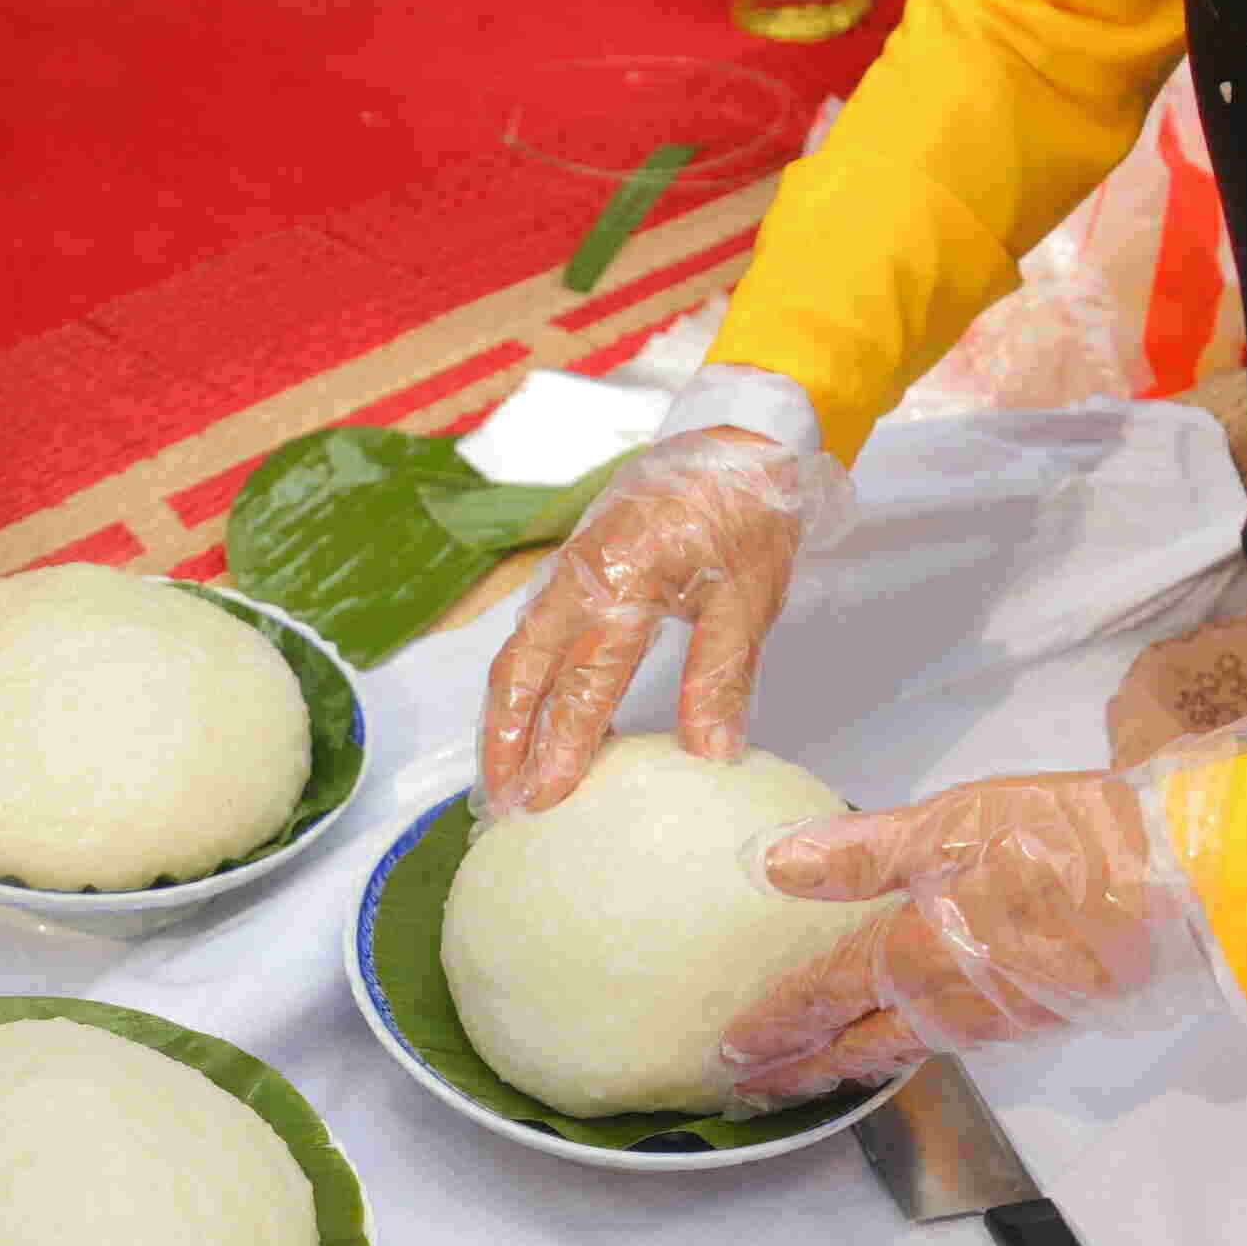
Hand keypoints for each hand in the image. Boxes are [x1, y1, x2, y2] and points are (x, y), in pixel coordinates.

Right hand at [476, 426, 852, 818]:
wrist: (733, 440)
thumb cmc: (746, 515)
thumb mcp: (747, 599)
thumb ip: (720, 678)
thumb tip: (710, 755)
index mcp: (625, 581)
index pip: (583, 681)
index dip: (560, 744)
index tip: (545, 797)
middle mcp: (578, 578)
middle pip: (522, 672)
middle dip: (505, 742)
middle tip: (501, 804)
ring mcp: (566, 572)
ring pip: (516, 655)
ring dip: (502, 719)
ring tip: (499, 777)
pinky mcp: (568, 571)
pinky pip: (529, 637)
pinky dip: (519, 686)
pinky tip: (526, 723)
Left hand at [719, 748, 1244, 1102]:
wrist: (1186, 888)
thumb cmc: (1073, 843)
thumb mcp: (952, 823)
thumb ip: (862, 853)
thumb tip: (777, 864)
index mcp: (916, 956)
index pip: (822, 1001)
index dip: (773, 1029)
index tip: (731, 1056)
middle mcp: (949, 1003)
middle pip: (857, 1049)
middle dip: (801, 1071)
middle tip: (755, 1094)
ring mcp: (998, 1018)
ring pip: (905, 1051)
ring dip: (853, 1064)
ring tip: (818, 1069)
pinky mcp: (1041, 1016)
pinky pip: (952, 1041)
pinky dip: (909, 1046)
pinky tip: (907, 1033)